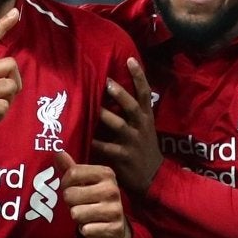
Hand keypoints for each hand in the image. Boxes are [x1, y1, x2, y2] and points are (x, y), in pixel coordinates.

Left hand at [55, 149, 128, 237]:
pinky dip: (85, 230)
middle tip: (80, 204)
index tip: (72, 188)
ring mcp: (114, 209)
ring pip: (75, 213)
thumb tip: (58, 153)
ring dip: (77, 217)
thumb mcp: (86, 182)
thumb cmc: (95, 200)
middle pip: (70, 194)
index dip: (65, 184)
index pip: (72, 173)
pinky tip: (93, 227)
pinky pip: (86, 229)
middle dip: (70, 202)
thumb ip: (71, 169)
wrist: (116, 227)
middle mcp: (112, 189)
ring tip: (86, 215)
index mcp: (106, 173)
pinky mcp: (114, 228)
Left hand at [94, 55, 162, 195]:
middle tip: (107, 82)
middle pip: (133, 106)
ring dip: (106, 116)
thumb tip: (114, 92)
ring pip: (119, 125)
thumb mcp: (144, 128)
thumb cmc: (143, 150)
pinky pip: (108, 148)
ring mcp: (133, 142)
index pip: (145, 93)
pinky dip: (96, 143)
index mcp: (146, 118)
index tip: (130, 59)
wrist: (153, 178)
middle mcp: (141, 127)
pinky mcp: (124, 157)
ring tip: (93, 108)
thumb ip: (132, 113)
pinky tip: (85, 139)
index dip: (138, 76)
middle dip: (121, 94)